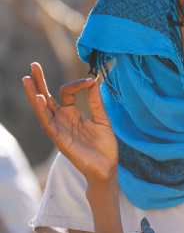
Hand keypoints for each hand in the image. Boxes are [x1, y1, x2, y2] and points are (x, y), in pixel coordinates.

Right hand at [22, 63, 117, 186]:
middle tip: (34, 64)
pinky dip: (42, 110)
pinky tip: (39, 98)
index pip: (67, 92)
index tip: (91, 81)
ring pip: (42, 109)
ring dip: (34, 93)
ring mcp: (59, 130)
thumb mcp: (102, 120)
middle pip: (47, 98)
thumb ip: (96, 102)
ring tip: (27, 78)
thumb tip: (94, 81)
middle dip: (40, 82)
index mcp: (73, 114)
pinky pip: (48, 123)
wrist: (107, 168)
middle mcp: (63, 120)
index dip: (78, 84)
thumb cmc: (104, 147)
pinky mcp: (59, 140)